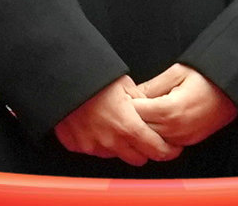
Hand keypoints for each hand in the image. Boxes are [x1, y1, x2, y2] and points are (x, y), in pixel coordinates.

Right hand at [54, 75, 182, 165]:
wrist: (65, 77)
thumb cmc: (97, 78)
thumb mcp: (126, 85)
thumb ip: (142, 103)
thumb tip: (153, 112)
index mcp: (128, 127)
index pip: (157, 150)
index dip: (168, 150)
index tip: (172, 148)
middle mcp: (111, 142)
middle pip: (138, 159)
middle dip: (145, 149)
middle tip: (145, 136)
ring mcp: (93, 146)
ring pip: (115, 155)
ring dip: (120, 146)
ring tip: (115, 125)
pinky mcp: (77, 145)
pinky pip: (94, 150)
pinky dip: (98, 142)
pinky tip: (96, 125)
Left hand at [132, 63, 237, 146]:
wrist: (233, 90)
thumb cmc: (206, 77)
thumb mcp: (177, 72)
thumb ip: (153, 85)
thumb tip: (134, 93)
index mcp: (169, 110)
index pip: (136, 113)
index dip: (128, 103)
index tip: (126, 95)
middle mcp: (175, 129)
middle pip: (141, 130)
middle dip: (133, 117)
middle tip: (130, 104)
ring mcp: (183, 138)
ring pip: (152, 140)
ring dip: (145, 128)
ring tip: (143, 112)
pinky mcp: (190, 141)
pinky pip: (166, 143)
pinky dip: (158, 134)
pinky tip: (157, 121)